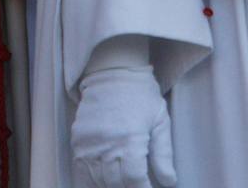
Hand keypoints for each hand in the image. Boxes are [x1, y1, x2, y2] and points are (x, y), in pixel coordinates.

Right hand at [72, 65, 175, 187]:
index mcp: (131, 138)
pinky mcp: (78, 140)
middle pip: (116, 183)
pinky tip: (102, 180)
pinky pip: (81, 170)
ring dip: (110, 185)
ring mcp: (90, 143)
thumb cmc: (140, 94)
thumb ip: (163, 154)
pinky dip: (91, 180)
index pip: (135, 179)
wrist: (112, 71)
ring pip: (98, 180)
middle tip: (135, 184)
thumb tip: (169, 182)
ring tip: (120, 183)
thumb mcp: (160, 120)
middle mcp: (108, 143)